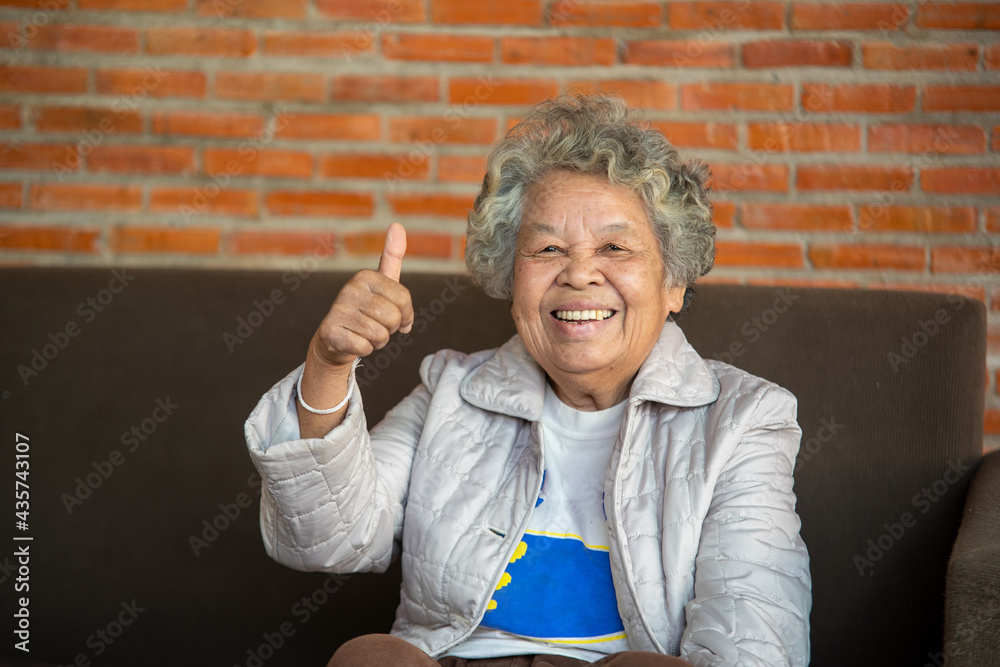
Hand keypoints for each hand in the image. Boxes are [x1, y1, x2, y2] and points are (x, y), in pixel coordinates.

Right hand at [309, 222, 414, 368]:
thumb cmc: (366, 310)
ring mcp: (338, 310)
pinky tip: (353, 341)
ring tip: (364, 332)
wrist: (336, 339)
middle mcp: (350, 289)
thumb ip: (392, 257)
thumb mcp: (382, 283)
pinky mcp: (331, 331)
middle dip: (390, 329)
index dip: (405, 315)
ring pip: (380, 335)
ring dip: (377, 340)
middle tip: (375, 324)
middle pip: (393, 318)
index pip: (404, 299)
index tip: (395, 315)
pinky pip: (365, 347)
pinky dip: (364, 350)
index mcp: (365, 276)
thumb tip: (397, 225)